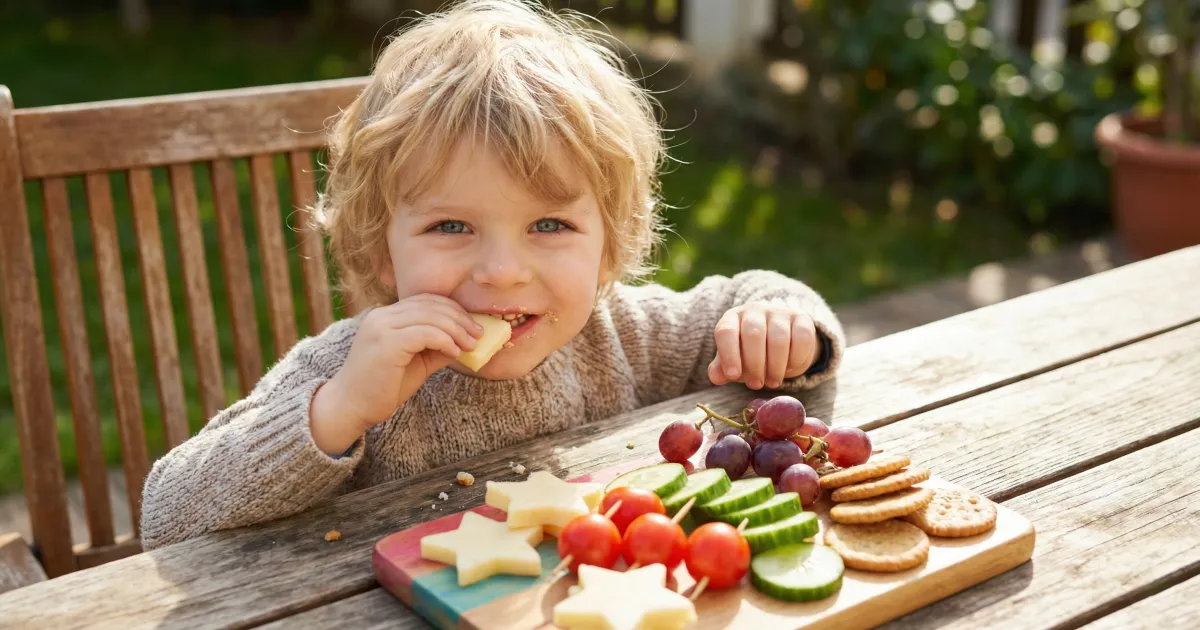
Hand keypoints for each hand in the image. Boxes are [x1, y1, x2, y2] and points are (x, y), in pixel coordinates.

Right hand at [309, 294, 481, 452]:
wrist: (351, 407)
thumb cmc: (383, 387)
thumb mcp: (418, 362)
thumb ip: (438, 348)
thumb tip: (469, 341)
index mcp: (386, 316)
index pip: (425, 300)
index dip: (453, 309)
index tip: (473, 326)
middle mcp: (382, 316)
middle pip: (430, 305)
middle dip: (460, 318)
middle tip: (479, 334)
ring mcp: (382, 327)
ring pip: (430, 316)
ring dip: (456, 330)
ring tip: (472, 344)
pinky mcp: (386, 343)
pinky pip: (425, 333)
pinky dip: (445, 340)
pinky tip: (455, 352)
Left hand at [707, 302, 820, 389]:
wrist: (779, 340)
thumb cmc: (749, 352)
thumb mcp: (734, 360)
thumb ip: (723, 368)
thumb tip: (715, 377)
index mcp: (732, 318)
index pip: (726, 332)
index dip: (729, 355)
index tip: (733, 376)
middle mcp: (754, 310)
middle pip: (753, 334)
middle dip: (754, 364)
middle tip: (756, 384)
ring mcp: (779, 311)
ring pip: (778, 338)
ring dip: (776, 366)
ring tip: (772, 382)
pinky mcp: (801, 318)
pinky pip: (802, 338)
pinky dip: (796, 358)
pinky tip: (790, 369)